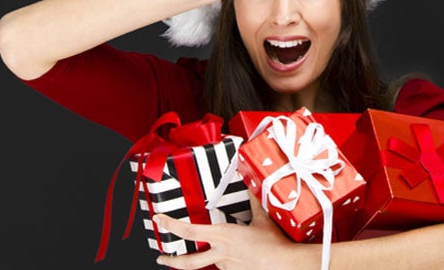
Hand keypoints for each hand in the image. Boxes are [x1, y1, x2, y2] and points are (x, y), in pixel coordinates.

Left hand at [153, 193, 314, 269]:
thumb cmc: (273, 244)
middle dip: (171, 260)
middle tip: (161, 257)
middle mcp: (221, 253)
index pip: (189, 231)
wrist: (284, 265)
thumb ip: (252, 201)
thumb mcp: (261, 218)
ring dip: (207, 257)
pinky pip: (226, 266)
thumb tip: (249, 183)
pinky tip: (238, 257)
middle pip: (188, 261)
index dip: (171, 225)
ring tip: (212, 254)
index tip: (159, 219)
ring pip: (209, 262)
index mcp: (223, 236)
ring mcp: (227, 267)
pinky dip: (227, 260)